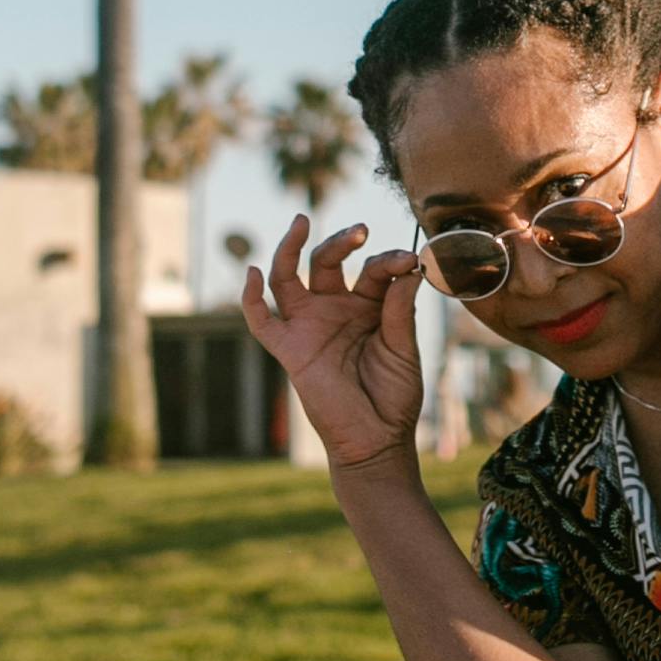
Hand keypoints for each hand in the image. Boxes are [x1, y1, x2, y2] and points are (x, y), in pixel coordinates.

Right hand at [243, 217, 426, 471]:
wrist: (377, 438)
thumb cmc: (394, 395)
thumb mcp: (404, 349)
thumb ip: (400, 312)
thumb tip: (406, 273)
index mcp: (367, 305)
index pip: (372, 269)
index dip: (389, 261)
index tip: (409, 261)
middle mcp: (335, 309)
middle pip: (326, 262)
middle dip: (340, 242)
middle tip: (359, 230)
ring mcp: (309, 326)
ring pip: (288, 277)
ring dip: (292, 248)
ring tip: (303, 222)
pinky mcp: (289, 349)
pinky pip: (262, 321)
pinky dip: (251, 297)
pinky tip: (253, 272)